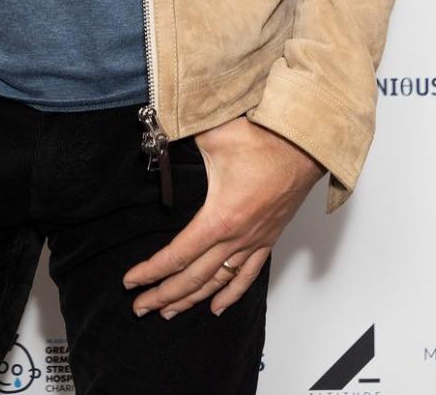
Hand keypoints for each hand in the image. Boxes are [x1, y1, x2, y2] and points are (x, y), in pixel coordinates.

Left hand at [121, 117, 324, 318]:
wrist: (304, 145)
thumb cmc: (264, 139)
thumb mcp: (214, 134)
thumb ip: (182, 131)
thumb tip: (160, 125)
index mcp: (219, 217)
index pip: (177, 255)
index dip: (152, 271)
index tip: (131, 281)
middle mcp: (236, 237)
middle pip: (194, 277)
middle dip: (164, 294)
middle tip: (140, 307)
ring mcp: (254, 240)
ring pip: (218, 282)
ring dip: (192, 299)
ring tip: (170, 311)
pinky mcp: (268, 238)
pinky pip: (248, 275)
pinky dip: (231, 294)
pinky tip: (217, 307)